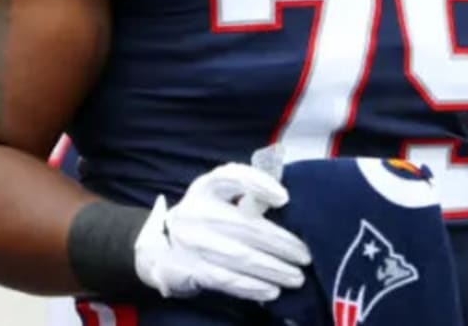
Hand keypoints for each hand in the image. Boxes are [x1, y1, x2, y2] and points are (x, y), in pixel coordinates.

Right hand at [134, 162, 310, 302]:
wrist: (162, 246)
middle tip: (305, 255)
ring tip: (296, 276)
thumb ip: (248, 194)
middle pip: (244, 226)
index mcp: (206, 187)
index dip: (258, 184)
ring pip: (240, 257)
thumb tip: (284, 200)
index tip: (284, 197)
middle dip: (280, 243)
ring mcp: (191, 242)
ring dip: (273, 269)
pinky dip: (252, 287)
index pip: (231, 176)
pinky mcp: (191, 269)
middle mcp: (196, 211)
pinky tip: (272, 290)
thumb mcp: (219, 197)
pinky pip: (227, 280)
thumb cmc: (206, 216)